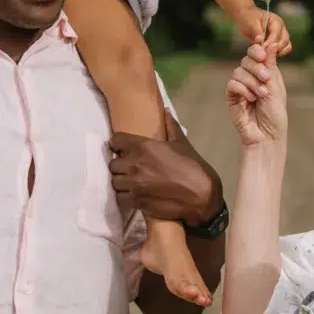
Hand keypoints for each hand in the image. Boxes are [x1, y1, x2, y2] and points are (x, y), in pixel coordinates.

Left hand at [109, 109, 222, 226]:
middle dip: (120, 165)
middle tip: (130, 168)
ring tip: (131, 183)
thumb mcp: (182, 143)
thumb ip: (171, 127)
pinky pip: (119, 197)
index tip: (122, 148)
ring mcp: (133, 184)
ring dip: (121, 181)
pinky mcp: (136, 201)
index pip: (116, 140)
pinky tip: (134, 195)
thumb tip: (166, 112)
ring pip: (114, 181)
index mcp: (143, 146)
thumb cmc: (192, 166)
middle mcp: (134, 164)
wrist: (200, 195)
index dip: (118, 144)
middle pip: (113, 163)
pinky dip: (124, 196)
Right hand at [226, 44, 286, 146]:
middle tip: (266, 79)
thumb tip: (271, 43)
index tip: (261, 48)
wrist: (267, 135)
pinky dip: (243, 89)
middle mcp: (251, 77)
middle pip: (246, 59)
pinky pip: (232, 84)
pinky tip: (251, 99)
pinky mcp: (231, 97)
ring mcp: (240, 87)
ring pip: (239, 71)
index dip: (257, 48)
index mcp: (264, 72)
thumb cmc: (275, 113)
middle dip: (257, 67)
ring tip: (261, 95)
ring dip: (252, 81)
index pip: (257, 53)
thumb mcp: (275, 86)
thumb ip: (271, 65)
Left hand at [236, 7, 291, 56]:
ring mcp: (282, 35)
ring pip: (287, 47)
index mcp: (276, 21)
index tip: (261, 49)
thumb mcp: (250, 23)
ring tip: (265, 55)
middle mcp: (282, 28)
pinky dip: (277, 54)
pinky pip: (283, 51)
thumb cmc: (248, 18)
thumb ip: (256, 32)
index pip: (276, 34)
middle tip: (263, 54)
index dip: (269, 43)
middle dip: (274, 49)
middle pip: (285, 41)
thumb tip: (260, 40)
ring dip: (277, 53)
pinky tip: (267, 56)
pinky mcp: (279, 43)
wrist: (246, 18)